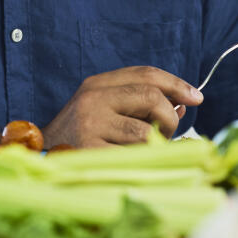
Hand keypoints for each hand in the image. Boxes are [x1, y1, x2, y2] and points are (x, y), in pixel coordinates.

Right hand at [42, 66, 202, 147]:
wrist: (40, 161)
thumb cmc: (79, 139)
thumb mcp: (104, 112)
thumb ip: (138, 105)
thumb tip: (181, 104)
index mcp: (96, 85)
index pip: (145, 74)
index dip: (175, 83)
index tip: (196, 97)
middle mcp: (92, 99)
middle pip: (151, 96)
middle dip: (169, 116)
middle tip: (167, 132)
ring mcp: (90, 124)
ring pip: (146, 131)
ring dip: (155, 144)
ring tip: (143, 151)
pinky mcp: (91, 151)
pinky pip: (136, 155)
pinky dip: (143, 160)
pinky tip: (131, 163)